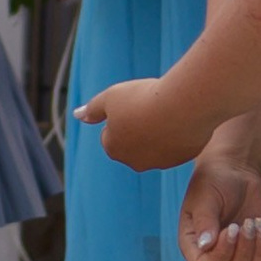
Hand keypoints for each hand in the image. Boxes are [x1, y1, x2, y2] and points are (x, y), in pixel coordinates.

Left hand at [75, 76, 205, 171]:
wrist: (182, 106)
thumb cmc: (142, 99)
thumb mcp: (110, 97)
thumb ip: (93, 109)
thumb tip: (78, 115)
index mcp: (113, 149)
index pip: (111, 134)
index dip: (121, 116)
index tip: (132, 105)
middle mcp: (134, 162)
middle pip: (133, 142)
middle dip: (139, 128)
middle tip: (150, 108)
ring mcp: (159, 163)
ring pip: (156, 144)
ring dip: (159, 131)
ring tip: (167, 111)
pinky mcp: (181, 159)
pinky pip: (176, 145)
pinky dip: (177, 133)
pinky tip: (181, 119)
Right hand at [178, 139, 260, 260]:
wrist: (236, 172)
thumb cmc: (215, 181)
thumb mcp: (206, 197)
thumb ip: (205, 221)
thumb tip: (206, 245)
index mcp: (193, 246)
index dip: (223, 254)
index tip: (233, 228)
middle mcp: (213, 257)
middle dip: (244, 251)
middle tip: (248, 222)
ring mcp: (236, 259)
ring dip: (260, 252)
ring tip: (258, 223)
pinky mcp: (258, 254)